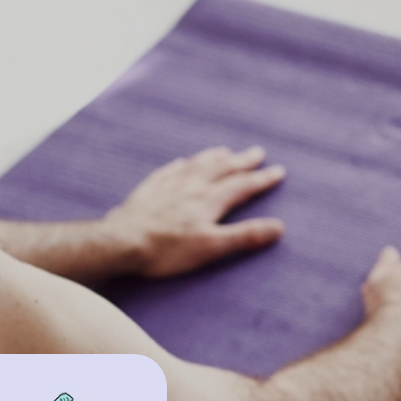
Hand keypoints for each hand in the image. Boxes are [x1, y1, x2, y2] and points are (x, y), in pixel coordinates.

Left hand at [104, 145, 286, 277]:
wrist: (121, 242)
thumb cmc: (168, 249)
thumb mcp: (212, 247)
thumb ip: (245, 236)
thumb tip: (278, 227)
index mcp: (210, 200)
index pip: (243, 185)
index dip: (262, 179)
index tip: (279, 171)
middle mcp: (192, 186)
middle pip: (222, 168)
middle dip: (242, 161)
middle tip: (258, 152)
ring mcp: (169, 185)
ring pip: (197, 164)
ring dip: (214, 157)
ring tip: (225, 151)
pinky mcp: (149, 189)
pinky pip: (169, 170)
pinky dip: (181, 164)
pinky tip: (181, 162)